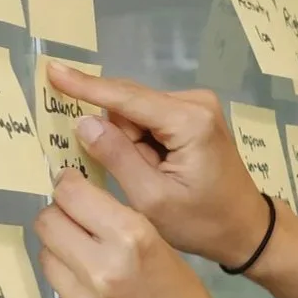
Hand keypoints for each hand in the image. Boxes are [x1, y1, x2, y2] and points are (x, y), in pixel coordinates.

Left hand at [35, 169, 254, 297]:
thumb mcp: (165, 249)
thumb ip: (121, 226)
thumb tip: (80, 204)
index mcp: (133, 239)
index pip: (72, 194)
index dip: (69, 186)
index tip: (70, 186)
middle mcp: (101, 268)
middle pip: (48, 222)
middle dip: (59, 217)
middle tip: (75, 224)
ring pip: (46, 257)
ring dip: (62, 254)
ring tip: (88, 266)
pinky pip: (57, 294)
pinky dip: (72, 291)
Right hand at [46, 64, 266, 267]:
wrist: (244, 227)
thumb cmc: (201, 221)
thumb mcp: (152, 199)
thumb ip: (117, 157)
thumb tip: (84, 121)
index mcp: (189, 121)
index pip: (126, 98)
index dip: (86, 86)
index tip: (53, 70)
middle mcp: (195, 102)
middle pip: (130, 104)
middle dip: (114, 134)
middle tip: (132, 174)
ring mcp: (197, 106)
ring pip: (136, 113)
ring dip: (130, 142)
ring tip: (149, 177)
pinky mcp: (194, 114)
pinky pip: (149, 119)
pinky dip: (141, 141)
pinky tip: (154, 168)